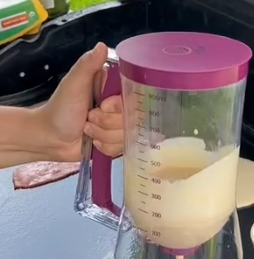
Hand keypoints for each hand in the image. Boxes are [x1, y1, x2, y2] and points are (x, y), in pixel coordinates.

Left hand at [39, 42, 122, 161]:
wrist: (50, 138)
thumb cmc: (61, 109)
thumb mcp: (74, 84)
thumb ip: (88, 66)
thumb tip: (102, 46)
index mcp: (113, 91)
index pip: (133, 99)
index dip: (118, 106)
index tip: (102, 106)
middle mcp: (120, 109)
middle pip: (130, 121)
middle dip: (106, 123)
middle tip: (89, 118)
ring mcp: (119, 127)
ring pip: (125, 136)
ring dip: (102, 135)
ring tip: (87, 131)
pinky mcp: (116, 143)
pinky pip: (121, 148)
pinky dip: (105, 147)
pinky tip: (93, 142)